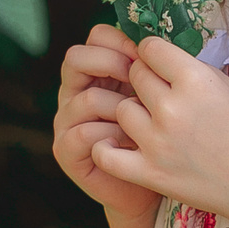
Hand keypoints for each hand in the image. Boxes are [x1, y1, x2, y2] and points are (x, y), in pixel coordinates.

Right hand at [52, 24, 161, 223]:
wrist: (146, 189)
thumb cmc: (157, 138)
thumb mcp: (155, 96)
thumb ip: (152, 70)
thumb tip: (163, 43)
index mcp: (96, 72)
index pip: (96, 38)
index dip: (120, 40)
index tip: (146, 54)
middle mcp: (74, 92)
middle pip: (75, 58)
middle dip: (110, 63)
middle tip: (136, 78)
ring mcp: (66, 122)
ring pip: (86, 97)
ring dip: (120, 107)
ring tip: (143, 121)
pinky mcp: (65, 150)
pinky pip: (85, 133)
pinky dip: (112, 135)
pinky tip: (132, 143)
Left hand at [94, 36, 228, 224]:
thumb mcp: (226, 86)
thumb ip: (189, 70)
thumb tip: (157, 58)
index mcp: (195, 80)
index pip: (150, 48)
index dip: (154, 54)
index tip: (159, 63)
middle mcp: (172, 107)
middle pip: (135, 74)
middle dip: (145, 79)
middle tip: (160, 94)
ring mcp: (158, 142)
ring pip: (121, 109)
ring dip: (133, 112)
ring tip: (152, 122)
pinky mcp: (149, 172)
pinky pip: (105, 154)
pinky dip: (106, 148)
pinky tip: (118, 144)